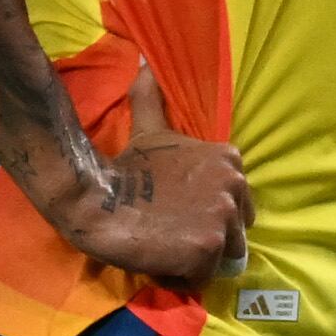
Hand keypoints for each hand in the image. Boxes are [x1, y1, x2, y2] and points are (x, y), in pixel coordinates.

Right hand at [51, 58, 255, 283]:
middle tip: (172, 233)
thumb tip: (145, 60)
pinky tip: (159, 261)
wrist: (97, 199)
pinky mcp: (208, 247)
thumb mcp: (150, 130)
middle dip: (209, 235)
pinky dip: (184, 275)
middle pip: (236, 229)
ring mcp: (224, 216)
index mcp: (230, 159)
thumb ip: (153, 98)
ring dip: (198, 258)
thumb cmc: (126, 168)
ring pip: (223, 254)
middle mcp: (236, 184)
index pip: (237, 201)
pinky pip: (204, 274)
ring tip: (166, 248)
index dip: (208, 213)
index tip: (179, 213)